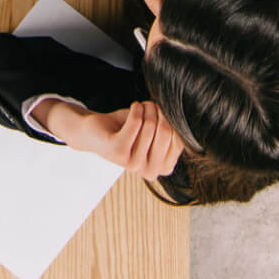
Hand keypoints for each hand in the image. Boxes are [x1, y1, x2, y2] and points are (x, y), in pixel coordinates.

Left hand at [35, 98, 183, 179]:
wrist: (96, 131)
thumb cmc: (128, 130)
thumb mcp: (155, 131)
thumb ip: (170, 130)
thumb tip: (182, 121)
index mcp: (163, 168)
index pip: (179, 139)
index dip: (173, 120)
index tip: (163, 113)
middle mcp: (150, 171)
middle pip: (166, 132)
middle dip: (159, 113)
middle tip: (151, 106)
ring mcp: (133, 164)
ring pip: (150, 125)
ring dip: (146, 109)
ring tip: (140, 107)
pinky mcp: (118, 151)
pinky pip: (135, 123)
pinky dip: (136, 109)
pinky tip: (134, 107)